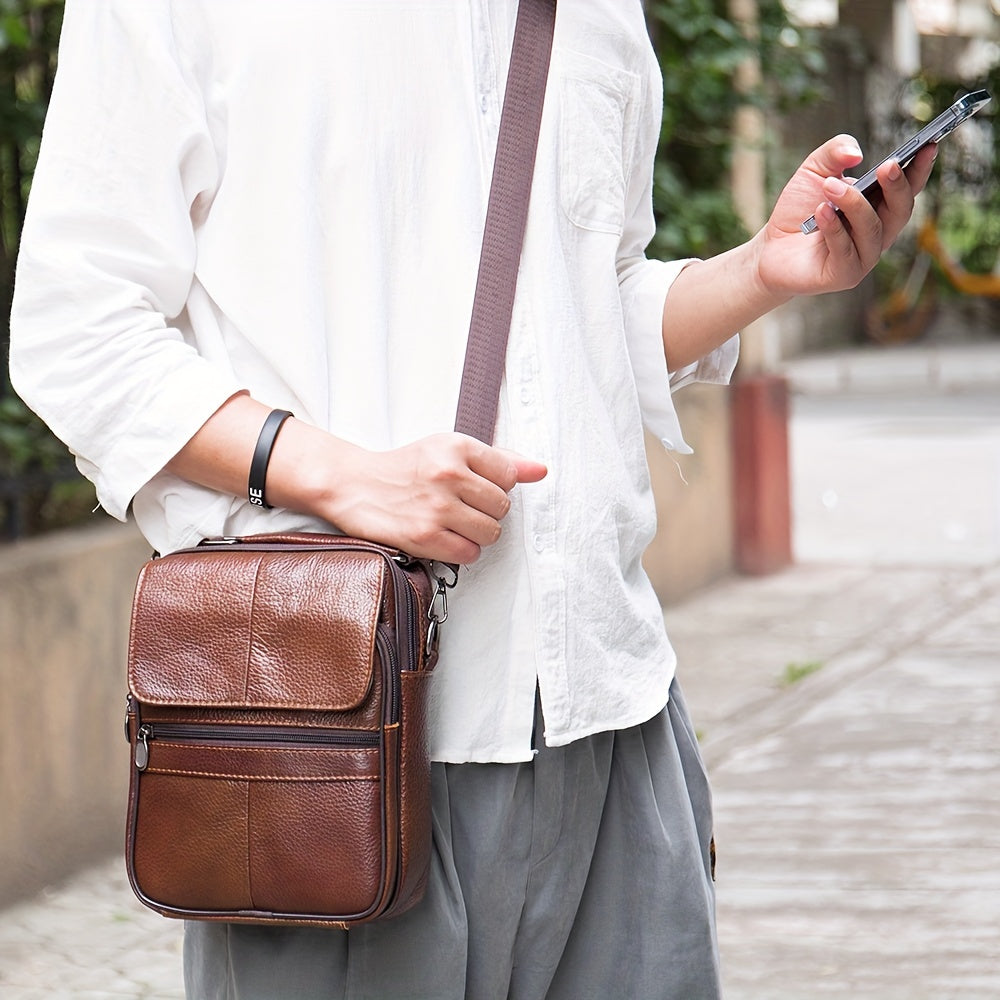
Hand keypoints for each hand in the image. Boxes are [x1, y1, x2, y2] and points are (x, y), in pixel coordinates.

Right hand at [312, 432, 546, 564]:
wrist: (354, 485)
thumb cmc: (406, 468)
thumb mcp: (449, 450)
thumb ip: (499, 460)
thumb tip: (541, 470)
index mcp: (457, 447)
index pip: (509, 477)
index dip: (495, 487)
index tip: (473, 488)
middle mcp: (448, 474)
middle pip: (503, 507)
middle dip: (486, 512)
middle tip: (461, 507)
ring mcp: (437, 507)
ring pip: (491, 533)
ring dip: (477, 534)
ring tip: (454, 523)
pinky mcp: (424, 536)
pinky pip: (470, 554)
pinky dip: (462, 550)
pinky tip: (445, 537)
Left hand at [753, 134, 938, 299]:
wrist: (771, 249)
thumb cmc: (799, 210)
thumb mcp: (815, 171)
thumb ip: (835, 152)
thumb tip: (856, 152)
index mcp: (880, 206)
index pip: (909, 188)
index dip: (921, 169)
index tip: (930, 145)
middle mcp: (879, 232)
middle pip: (901, 210)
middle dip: (897, 186)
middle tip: (887, 166)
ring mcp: (864, 257)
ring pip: (872, 229)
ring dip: (854, 204)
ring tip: (830, 186)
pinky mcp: (844, 275)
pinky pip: (845, 250)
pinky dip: (834, 229)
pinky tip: (821, 212)